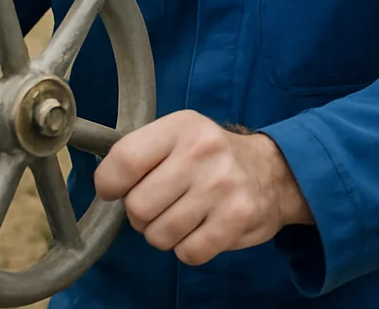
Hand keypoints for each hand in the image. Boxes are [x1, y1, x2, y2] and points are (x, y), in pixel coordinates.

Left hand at [93, 109, 313, 264]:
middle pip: (137, 207)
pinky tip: (204, 228)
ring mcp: (222, 186)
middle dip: (142, 215)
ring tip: (186, 215)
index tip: (118, 189)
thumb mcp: (180, 135)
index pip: (124, 161)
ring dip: (166, 234)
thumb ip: (141, 153)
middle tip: (163, 203)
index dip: (110, 184)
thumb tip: (102, 185)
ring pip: (159, 235)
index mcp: (183, 126)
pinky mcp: (237, 218)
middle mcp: (203, 152)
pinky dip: (190, 248)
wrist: (275, 171)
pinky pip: (187, 253)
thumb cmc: (213, 158)